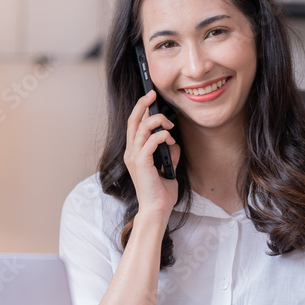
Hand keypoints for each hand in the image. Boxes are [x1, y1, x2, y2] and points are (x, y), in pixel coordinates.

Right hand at [123, 90, 180, 221]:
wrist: (157, 209)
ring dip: (158, 121)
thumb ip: (169, 154)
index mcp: (134, 153)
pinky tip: (170, 140)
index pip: (134, 126)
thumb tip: (174, 143)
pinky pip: (151, 141)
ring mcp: (134, 157)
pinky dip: (162, 136)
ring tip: (170, 125)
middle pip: (133, 121)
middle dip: (143, 105)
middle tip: (152, 94)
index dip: (140, 110)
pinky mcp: (141, 162)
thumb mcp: (168, 169)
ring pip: (142, 127)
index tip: (150, 99)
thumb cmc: (160, 193)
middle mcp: (131, 153)